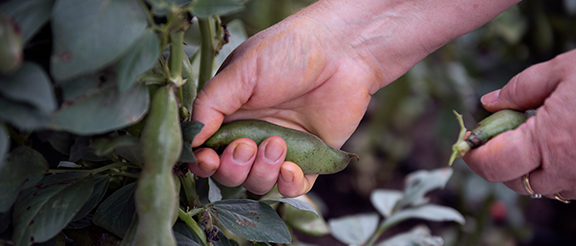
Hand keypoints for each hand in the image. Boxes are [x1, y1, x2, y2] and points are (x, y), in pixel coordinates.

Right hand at [189, 3, 381, 197]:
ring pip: (259, 183)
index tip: (209, 158)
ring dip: (262, 172)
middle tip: (247, 145)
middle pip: (231, 173)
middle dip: (234, 168)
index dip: (204, 161)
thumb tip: (192, 140)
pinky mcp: (311, 158)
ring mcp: (282, 148)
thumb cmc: (289, 50)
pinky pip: (293, 188)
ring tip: (277, 144)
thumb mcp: (240, 71)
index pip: (208, 149)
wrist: (341, 51)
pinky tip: (291, 168)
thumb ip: (211, 104)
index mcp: (232, 113)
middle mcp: (254, 133)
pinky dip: (288, 185)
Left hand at [463, 49, 575, 200]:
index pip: (493, 165)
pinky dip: (552, 169)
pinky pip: (566, 184)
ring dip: (526, 167)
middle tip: (498, 136)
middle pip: (513, 182)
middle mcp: (566, 169)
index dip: (474, 156)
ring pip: (541, 186)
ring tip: (531, 136)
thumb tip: (488, 103)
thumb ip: (519, 89)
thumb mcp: (561, 71)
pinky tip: (559, 143)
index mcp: (548, 142)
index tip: (467, 143)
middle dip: (499, 162)